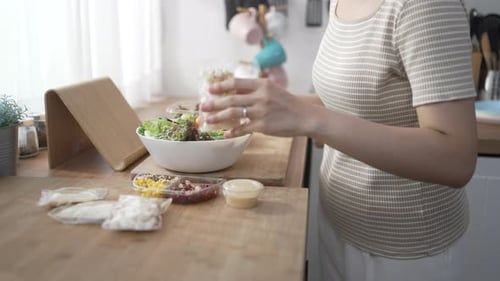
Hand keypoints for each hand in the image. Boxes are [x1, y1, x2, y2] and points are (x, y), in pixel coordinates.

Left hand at [199, 78, 313, 137]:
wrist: (305, 116)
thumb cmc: (287, 103)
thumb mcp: (272, 91)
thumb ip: (253, 91)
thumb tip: (232, 93)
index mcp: (262, 85)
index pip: (237, 83)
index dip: (221, 86)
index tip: (209, 89)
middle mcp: (261, 96)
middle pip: (231, 99)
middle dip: (214, 103)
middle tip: (202, 107)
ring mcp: (262, 111)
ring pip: (234, 114)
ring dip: (218, 117)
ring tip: (208, 120)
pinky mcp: (264, 125)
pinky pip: (243, 128)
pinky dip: (233, 131)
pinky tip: (225, 133)